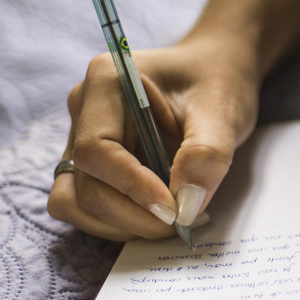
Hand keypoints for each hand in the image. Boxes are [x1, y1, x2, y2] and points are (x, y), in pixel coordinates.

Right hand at [47, 36, 260, 240]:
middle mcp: (83, 108)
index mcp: (107, 79)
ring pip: (75, 202)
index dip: (131, 187)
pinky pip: (87, 207)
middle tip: (183, 222)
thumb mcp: (224, 110)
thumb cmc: (216, 81)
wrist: (214, 74)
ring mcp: (79, 137)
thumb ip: (207, 153)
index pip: (96, 148)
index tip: (173, 209)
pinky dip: (120, 222)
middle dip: (133, 215)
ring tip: (173, 220)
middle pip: (84, 183)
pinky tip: (159, 215)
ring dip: (121, 224)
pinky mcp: (90, 164)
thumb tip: (185, 203)